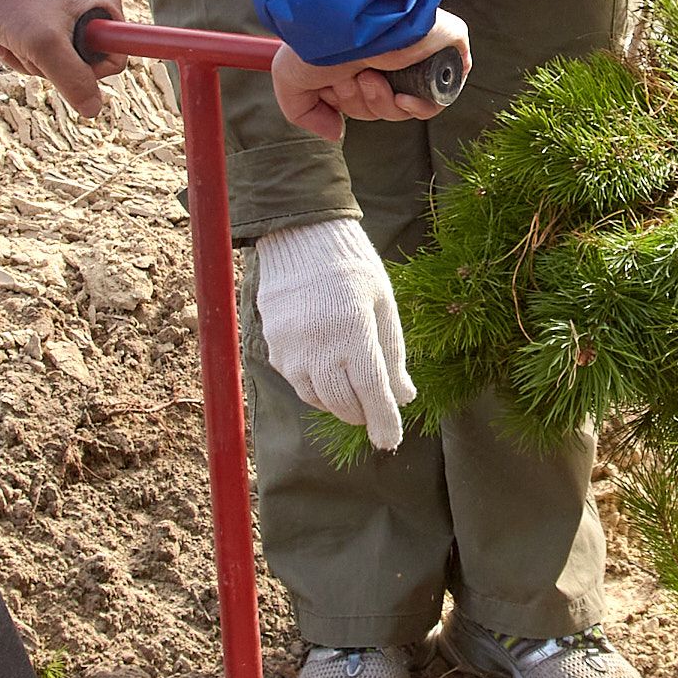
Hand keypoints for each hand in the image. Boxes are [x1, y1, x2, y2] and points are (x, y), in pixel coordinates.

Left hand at [0, 0, 129, 117]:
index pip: (115, 58)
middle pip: (82, 62)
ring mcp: (67, 9)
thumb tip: (93, 108)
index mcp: (106, 5)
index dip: (88, 71)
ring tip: (9, 39)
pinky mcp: (45, 12)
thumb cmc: (12, 0)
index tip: (60, 58)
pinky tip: (1, 37)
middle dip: (49, 65)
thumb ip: (73, 80)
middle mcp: (92, 5)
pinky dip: (18, 49)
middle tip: (28, 47)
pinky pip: (40, 47)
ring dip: (28, 58)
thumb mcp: (45, 45)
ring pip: (57, 58)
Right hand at [254, 217, 413, 448]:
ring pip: (317, 398)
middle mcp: (319, 346)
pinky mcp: (274, 346)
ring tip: (351, 391)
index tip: (390, 441)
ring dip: (338, 403)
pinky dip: (315, 386)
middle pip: (343, 403)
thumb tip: (403, 396)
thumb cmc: (352, 266)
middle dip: (362, 414)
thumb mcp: (384, 302)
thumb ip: (393, 351)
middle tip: (374, 411)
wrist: (302, 236)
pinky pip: (297, 381)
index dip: (383, 421)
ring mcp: (292, 349)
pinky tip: (326, 371)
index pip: (372, 392)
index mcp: (354, 331)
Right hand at [270, 9, 470, 142]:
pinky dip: (419, 107)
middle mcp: (386, 56)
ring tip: (370, 74)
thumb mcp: (290, 81)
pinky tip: (402, 95)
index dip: (344, 102)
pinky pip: (438, 100)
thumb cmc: (317, 41)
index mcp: (357, 58)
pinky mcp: (443, 54)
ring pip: (404, 108)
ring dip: (381, 102)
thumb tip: (336, 131)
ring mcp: (414, 55)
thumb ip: (304, 112)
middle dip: (360, 102)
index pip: (359, 100)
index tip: (332, 87)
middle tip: (352, 74)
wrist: (346, 20)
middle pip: (379, 107)